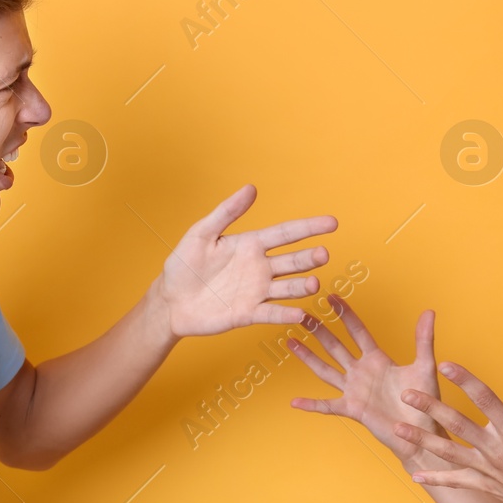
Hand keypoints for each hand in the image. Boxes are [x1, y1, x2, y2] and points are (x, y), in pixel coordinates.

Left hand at [154, 184, 337, 338]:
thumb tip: (251, 188)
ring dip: (302, 286)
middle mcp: (260, 268)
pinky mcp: (249, 314)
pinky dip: (285, 314)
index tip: (332, 222)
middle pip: (292, 261)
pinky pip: (272, 313)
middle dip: (309, 258)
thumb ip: (226, 212)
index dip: (309, 227)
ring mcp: (256, 292)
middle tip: (323, 254)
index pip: (286, 233)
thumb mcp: (201, 233)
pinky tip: (299, 313)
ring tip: (314, 284)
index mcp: (251, 244)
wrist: (170, 301)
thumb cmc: (183, 265)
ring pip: (287, 288)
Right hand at [285, 295, 444, 465]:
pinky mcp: (352, 409)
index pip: (357, 331)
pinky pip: (328, 406)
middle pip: (335, 346)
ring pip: (326, 370)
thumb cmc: (425, 400)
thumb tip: (429, 312)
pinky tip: (296, 401)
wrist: (422, 431)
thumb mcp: (425, 367)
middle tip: (302, 315)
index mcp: (378, 359)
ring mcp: (354, 390)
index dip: (344, 314)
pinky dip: (311, 405)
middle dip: (319, 330)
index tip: (331, 297)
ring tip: (290, 342)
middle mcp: (362, 372)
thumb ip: (424, 339)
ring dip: (308, 357)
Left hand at [395, 361, 502, 502]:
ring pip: (448, 451)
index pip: (485, 398)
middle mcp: (495, 449)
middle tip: (406, 395)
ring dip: (421, 440)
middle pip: (457, 423)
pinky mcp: (485, 486)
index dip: (464, 380)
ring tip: (396, 429)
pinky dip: (435, 478)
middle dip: (430, 408)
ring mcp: (487, 470)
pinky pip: (456, 481)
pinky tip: (415, 475)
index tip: (445, 365)